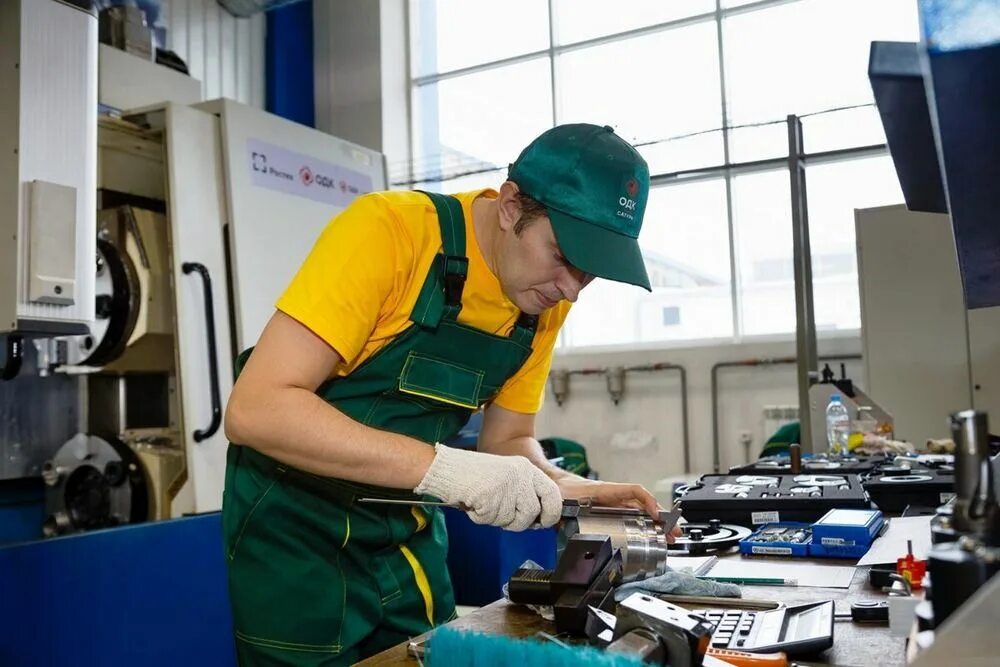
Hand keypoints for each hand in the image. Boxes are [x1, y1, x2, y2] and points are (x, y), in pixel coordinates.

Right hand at [415, 444, 562, 530]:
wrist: (448, 467)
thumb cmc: (474, 473)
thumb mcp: (507, 475)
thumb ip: (524, 491)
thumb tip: (537, 516)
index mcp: (526, 468)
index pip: (552, 493)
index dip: (551, 512)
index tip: (545, 522)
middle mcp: (520, 476)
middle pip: (532, 512)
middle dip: (521, 522)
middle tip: (509, 520)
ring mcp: (506, 487)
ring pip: (511, 520)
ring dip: (497, 519)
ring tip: (485, 504)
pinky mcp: (491, 498)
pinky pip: (491, 520)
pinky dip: (481, 517)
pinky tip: (475, 504)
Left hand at [555, 476, 681, 542]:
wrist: (556, 484)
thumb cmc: (563, 489)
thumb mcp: (564, 500)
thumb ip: (564, 511)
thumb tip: (563, 524)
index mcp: (605, 490)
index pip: (634, 491)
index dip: (648, 502)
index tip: (657, 515)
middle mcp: (613, 495)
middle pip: (643, 504)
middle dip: (661, 517)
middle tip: (673, 531)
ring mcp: (614, 502)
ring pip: (640, 511)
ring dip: (656, 522)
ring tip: (669, 536)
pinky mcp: (611, 509)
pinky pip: (633, 514)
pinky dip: (646, 523)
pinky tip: (653, 533)